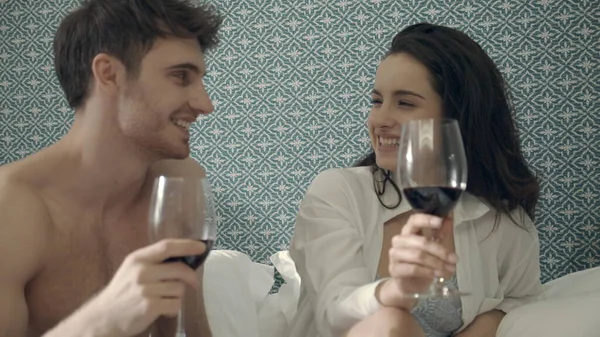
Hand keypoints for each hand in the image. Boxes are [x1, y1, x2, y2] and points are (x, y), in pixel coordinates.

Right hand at [86, 239, 205, 336]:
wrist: (103, 317)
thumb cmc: (122, 292)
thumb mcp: (132, 269)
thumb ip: (154, 261)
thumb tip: (185, 257)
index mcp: (138, 259)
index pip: (167, 246)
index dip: (187, 245)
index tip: (201, 247)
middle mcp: (141, 271)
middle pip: (179, 268)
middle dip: (190, 276)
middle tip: (193, 283)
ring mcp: (146, 289)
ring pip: (179, 288)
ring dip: (177, 295)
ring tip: (164, 299)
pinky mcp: (150, 306)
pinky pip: (176, 304)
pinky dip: (173, 309)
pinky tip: (163, 310)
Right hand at [378, 214, 457, 306]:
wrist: (409, 285)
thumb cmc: (421, 264)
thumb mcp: (433, 248)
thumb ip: (440, 233)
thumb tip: (449, 218)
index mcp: (408, 232)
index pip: (414, 220)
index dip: (426, 220)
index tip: (440, 222)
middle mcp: (399, 240)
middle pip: (421, 242)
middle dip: (440, 251)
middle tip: (454, 259)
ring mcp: (394, 254)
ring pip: (419, 256)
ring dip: (437, 263)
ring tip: (449, 269)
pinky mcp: (394, 269)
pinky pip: (414, 268)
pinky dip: (428, 272)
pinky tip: (436, 275)